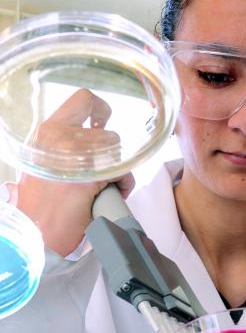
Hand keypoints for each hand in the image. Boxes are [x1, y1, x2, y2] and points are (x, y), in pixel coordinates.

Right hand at [17, 88, 134, 256]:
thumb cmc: (40, 202)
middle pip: (109, 133)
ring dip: (118, 170)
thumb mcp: (42, 162)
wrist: (33, 233)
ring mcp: (74, 156)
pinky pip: (123, 172)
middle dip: (112, 154)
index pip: (83, 99)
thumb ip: (62, 145)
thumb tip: (91, 132)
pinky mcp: (88, 178)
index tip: (103, 122)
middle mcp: (60, 137)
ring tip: (103, 187)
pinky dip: (125, 184)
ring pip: (118, 152)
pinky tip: (111, 195)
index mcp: (48, 131)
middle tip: (102, 172)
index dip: (101, 108)